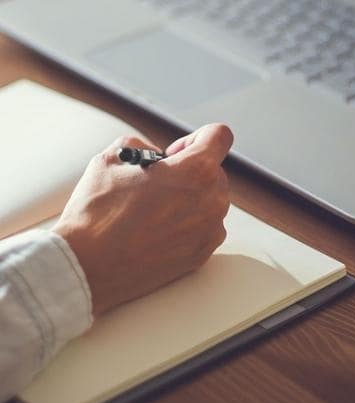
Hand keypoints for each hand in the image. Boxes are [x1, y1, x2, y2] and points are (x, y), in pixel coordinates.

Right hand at [54, 123, 233, 315]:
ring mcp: (210, 229)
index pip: (219, 135)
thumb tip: (155, 156)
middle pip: (214, 171)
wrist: (85, 267)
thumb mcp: (113, 158)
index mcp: (197, 169)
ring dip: (189, 198)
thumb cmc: (97, 212)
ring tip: (152, 210)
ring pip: (210, 200)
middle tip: (156, 184)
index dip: (196, 138)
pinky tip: (157, 230)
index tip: (174, 153)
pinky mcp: (202, 253)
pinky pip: (205, 228)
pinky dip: (187, 224)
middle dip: (189, 171)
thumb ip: (142, 145)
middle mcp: (213, 198)